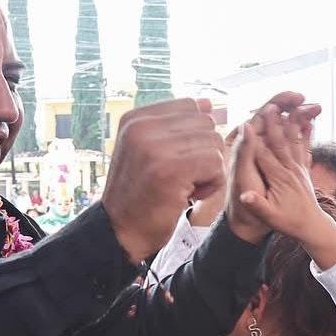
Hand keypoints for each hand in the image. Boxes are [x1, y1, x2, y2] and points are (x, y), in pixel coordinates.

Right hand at [103, 99, 226, 263]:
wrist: (120, 232)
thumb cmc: (141, 194)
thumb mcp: (152, 152)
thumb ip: (178, 127)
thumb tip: (209, 103)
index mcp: (135, 118)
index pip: (189, 106)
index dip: (195, 135)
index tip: (176, 159)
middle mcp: (141, 127)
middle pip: (205, 124)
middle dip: (204, 152)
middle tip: (182, 177)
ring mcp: (154, 146)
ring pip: (213, 143)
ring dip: (209, 170)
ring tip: (185, 186)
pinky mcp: (170, 169)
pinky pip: (215, 163)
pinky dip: (211, 184)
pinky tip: (190, 195)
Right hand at [225, 92, 321, 242]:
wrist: (312, 227)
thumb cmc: (289, 223)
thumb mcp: (270, 218)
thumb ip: (258, 205)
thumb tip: (244, 196)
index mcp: (279, 180)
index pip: (263, 156)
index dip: (254, 140)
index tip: (247, 124)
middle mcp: (290, 171)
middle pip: (280, 143)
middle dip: (273, 124)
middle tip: (269, 105)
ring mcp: (299, 169)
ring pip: (294, 141)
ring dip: (291, 122)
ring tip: (290, 105)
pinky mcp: (304, 169)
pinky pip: (304, 147)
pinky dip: (306, 133)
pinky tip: (308, 120)